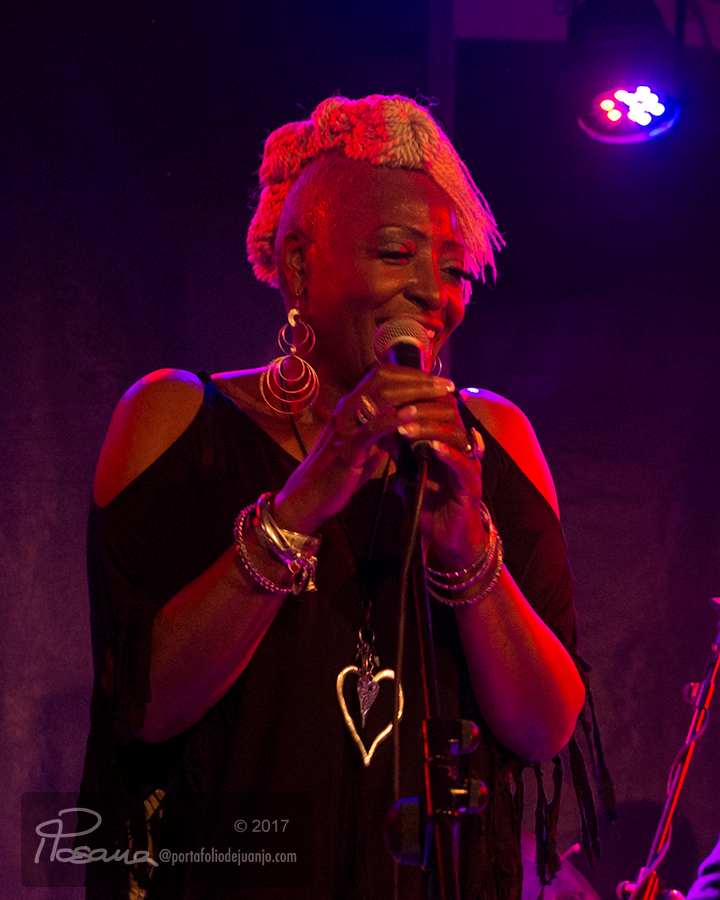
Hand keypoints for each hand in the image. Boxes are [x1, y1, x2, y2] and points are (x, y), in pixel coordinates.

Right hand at [273, 366, 457, 534]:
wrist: (310, 496)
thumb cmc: (338, 472)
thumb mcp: (364, 446)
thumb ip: (381, 432)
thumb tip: (405, 424)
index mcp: (351, 406)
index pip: (382, 376)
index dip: (411, 374)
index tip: (436, 380)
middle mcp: (346, 409)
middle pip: (384, 379)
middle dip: (418, 379)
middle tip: (445, 384)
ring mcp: (345, 426)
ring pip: (380, 396)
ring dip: (414, 392)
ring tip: (438, 394)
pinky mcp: (347, 449)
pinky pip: (370, 428)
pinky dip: (393, 419)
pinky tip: (412, 414)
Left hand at [396, 409, 486, 568]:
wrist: (447, 538)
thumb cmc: (430, 504)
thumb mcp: (409, 474)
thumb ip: (400, 454)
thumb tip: (382, 432)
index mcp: (446, 441)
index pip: (436, 408)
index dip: (416, 399)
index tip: (390, 397)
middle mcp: (461, 447)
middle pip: (449, 414)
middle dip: (421, 409)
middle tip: (395, 410)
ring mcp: (468, 464)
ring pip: (456, 434)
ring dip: (430, 429)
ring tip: (406, 430)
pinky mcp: (472, 484)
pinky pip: (464, 464)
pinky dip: (449, 454)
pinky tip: (433, 447)